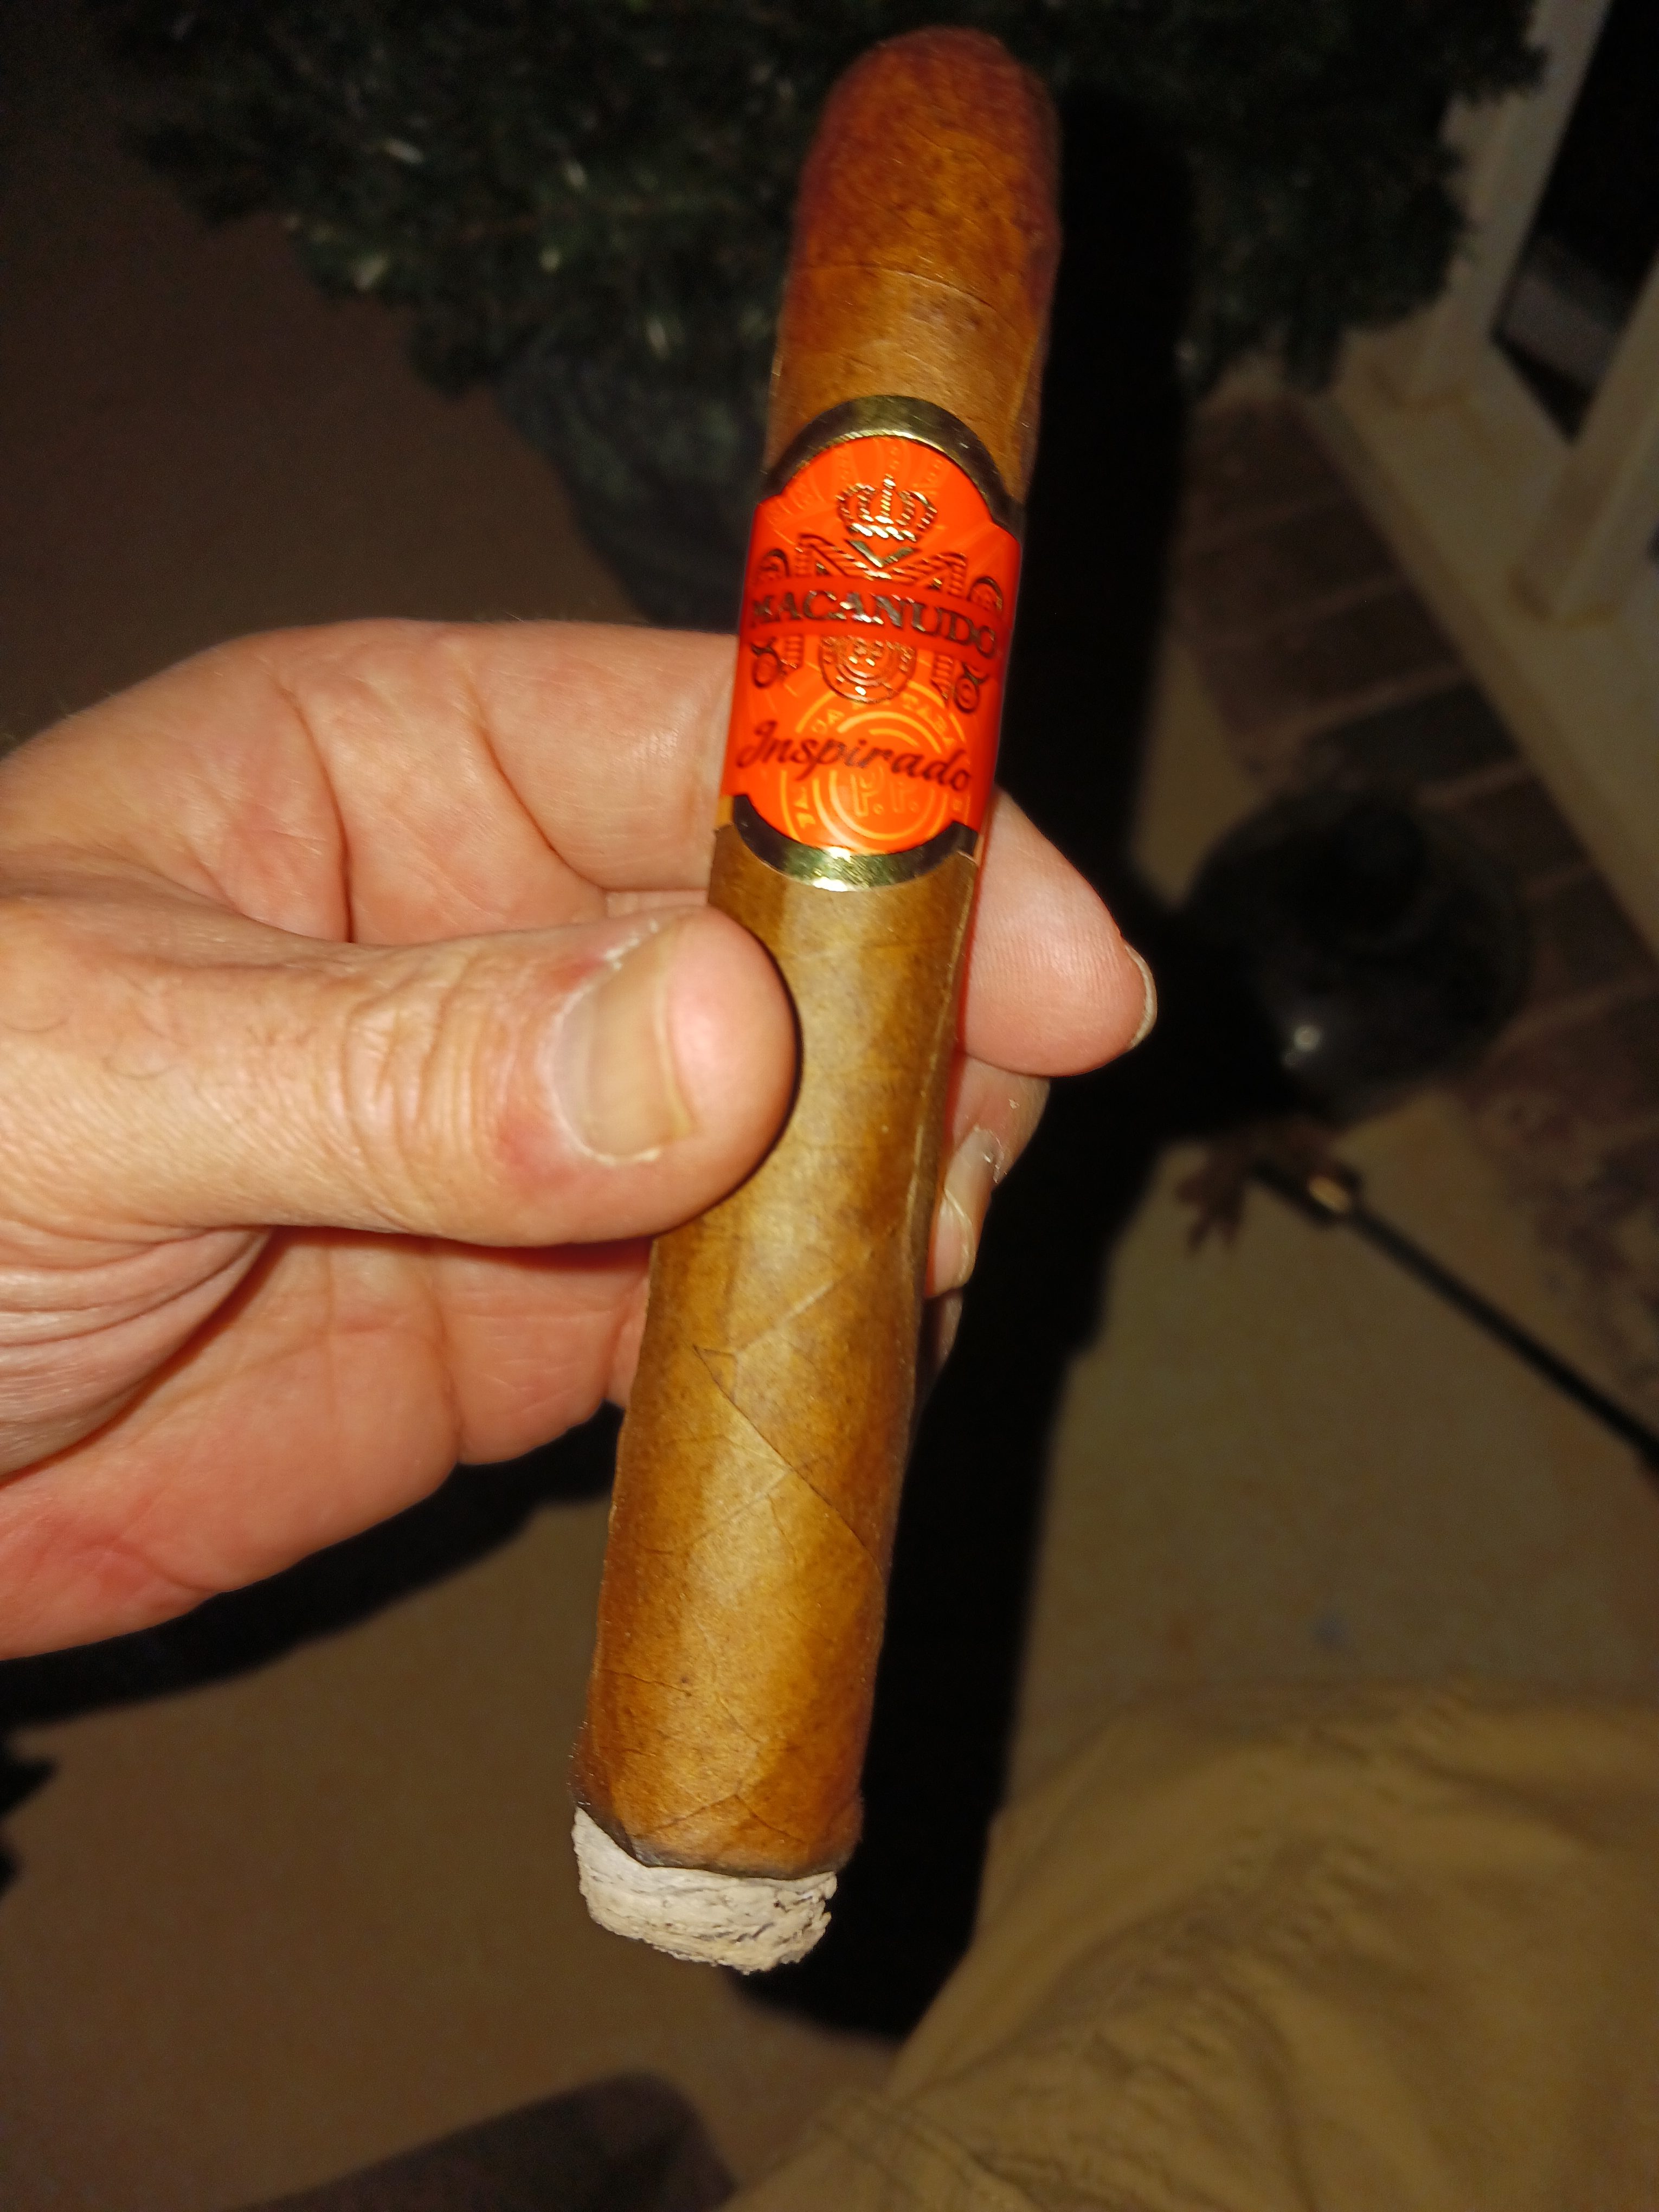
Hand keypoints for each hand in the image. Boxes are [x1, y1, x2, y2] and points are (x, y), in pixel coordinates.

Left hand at [0, 622, 1148, 1654]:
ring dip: (881, 1202)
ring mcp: (534, 1134)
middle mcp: (500, 931)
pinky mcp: (537, 1320)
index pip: (707, 739)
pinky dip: (804, 1346)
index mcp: (398, 771)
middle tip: (958, 1169)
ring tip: (897, 1279)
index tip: (1059, 958)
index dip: (901, 825)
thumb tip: (724, 1042)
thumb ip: (404, 1061)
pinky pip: (728, 1312)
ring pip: (796, 1134)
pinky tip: (826, 1380)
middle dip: (921, 1038)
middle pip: (799, 941)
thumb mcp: (99, 1072)